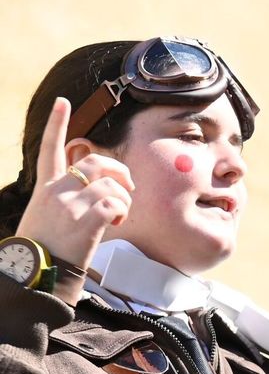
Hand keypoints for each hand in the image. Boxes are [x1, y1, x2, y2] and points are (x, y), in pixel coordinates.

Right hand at [15, 98, 134, 275]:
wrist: (35, 271)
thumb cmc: (44, 249)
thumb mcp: (45, 216)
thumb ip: (64, 199)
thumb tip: (95, 196)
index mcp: (46, 188)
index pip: (50, 149)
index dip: (57, 124)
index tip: (62, 102)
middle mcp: (57, 191)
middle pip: (95, 162)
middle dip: (119, 171)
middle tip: (128, 188)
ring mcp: (70, 205)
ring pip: (111, 184)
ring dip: (123, 199)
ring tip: (117, 215)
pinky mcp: (84, 221)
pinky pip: (114, 204)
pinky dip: (121, 212)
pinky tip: (114, 223)